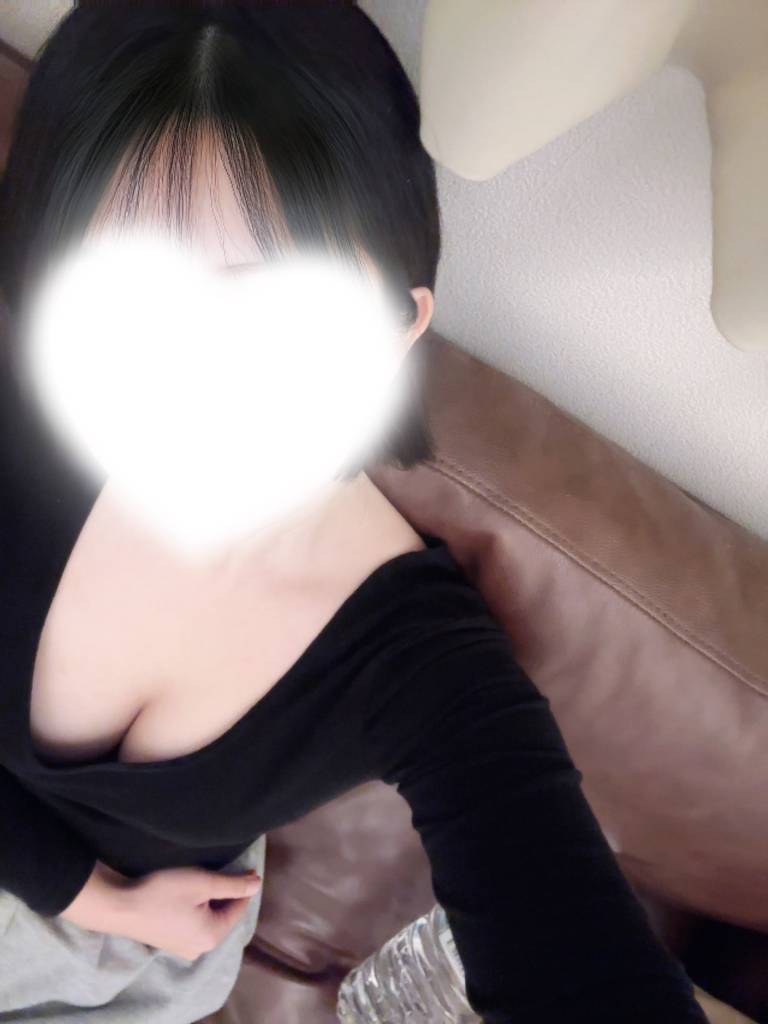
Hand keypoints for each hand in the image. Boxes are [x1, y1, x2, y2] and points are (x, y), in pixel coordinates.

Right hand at [60, 859, 261, 961]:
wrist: (119, 906)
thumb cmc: (163, 892)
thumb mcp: (202, 883)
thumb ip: (233, 885)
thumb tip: (258, 884)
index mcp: (211, 937)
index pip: (238, 908)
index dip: (244, 886)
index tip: (248, 866)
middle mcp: (199, 949)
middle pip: (224, 916)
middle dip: (227, 895)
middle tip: (227, 870)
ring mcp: (182, 948)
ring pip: (208, 920)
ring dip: (211, 901)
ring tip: (207, 880)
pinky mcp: (169, 942)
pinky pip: (193, 924)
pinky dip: (197, 909)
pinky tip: (189, 895)